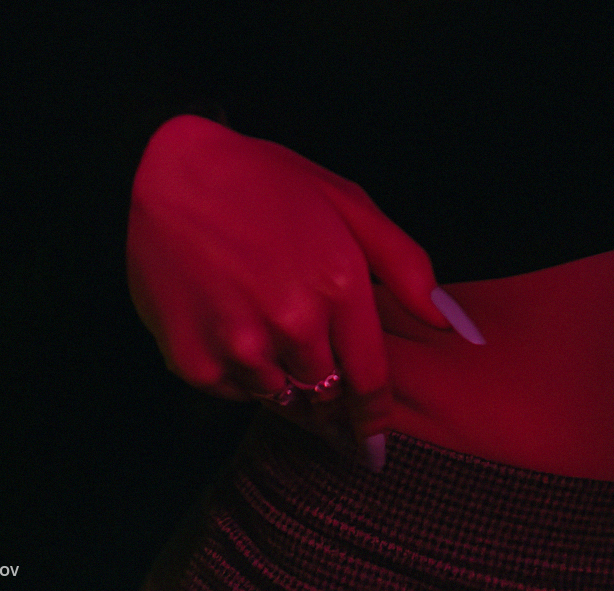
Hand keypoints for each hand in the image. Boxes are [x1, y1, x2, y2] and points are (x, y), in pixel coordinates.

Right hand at [127, 116, 479, 453]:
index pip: (371, 381)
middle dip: (330, 391)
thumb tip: (449, 323)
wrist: (164, 176)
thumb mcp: (346, 203)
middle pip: (327, 395)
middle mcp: (294, 324)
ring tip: (266, 329)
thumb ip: (404, 265)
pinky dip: (241, 372)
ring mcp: (242, 347)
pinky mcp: (195, 363)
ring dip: (286, 379)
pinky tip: (233, 326)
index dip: (374, 415)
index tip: (374, 436)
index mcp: (339, 283)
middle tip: (317, 369)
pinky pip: (235, 392)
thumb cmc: (263, 182)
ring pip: (282, 398)